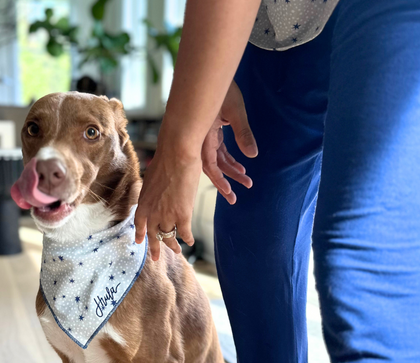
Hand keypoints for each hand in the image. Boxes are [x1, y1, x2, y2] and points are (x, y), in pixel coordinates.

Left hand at [135, 144, 199, 261]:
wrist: (177, 155)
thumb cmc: (165, 161)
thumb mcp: (151, 179)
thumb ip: (151, 191)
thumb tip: (154, 192)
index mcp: (142, 203)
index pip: (139, 224)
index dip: (140, 234)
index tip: (140, 242)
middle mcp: (152, 213)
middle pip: (153, 236)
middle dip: (155, 248)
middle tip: (156, 258)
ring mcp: (167, 216)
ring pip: (169, 237)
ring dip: (174, 245)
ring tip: (178, 252)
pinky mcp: (182, 215)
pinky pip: (184, 233)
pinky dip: (188, 238)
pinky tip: (190, 242)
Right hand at [202, 81, 257, 203]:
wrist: (211, 71)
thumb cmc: (222, 87)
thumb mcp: (236, 110)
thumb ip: (243, 133)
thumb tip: (253, 155)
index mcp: (203, 135)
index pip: (209, 164)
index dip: (219, 181)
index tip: (229, 193)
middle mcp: (201, 139)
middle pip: (212, 167)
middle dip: (225, 182)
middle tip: (235, 199)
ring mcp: (205, 136)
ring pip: (217, 160)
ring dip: (230, 171)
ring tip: (246, 181)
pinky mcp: (211, 132)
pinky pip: (218, 151)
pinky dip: (229, 160)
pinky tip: (241, 166)